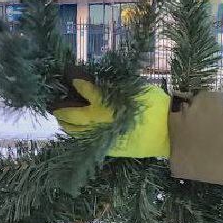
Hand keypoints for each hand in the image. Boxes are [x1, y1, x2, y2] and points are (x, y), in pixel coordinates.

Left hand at [52, 78, 170, 158]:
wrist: (168, 132)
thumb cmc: (155, 106)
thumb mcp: (133, 88)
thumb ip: (113, 86)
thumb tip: (98, 83)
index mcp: (103, 104)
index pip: (82, 89)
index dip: (74, 80)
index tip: (68, 73)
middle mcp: (97, 121)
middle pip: (71, 115)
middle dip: (60, 109)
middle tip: (54, 103)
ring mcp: (101, 137)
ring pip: (75, 132)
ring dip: (66, 124)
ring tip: (62, 119)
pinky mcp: (108, 149)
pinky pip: (86, 142)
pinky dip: (78, 135)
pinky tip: (78, 132)